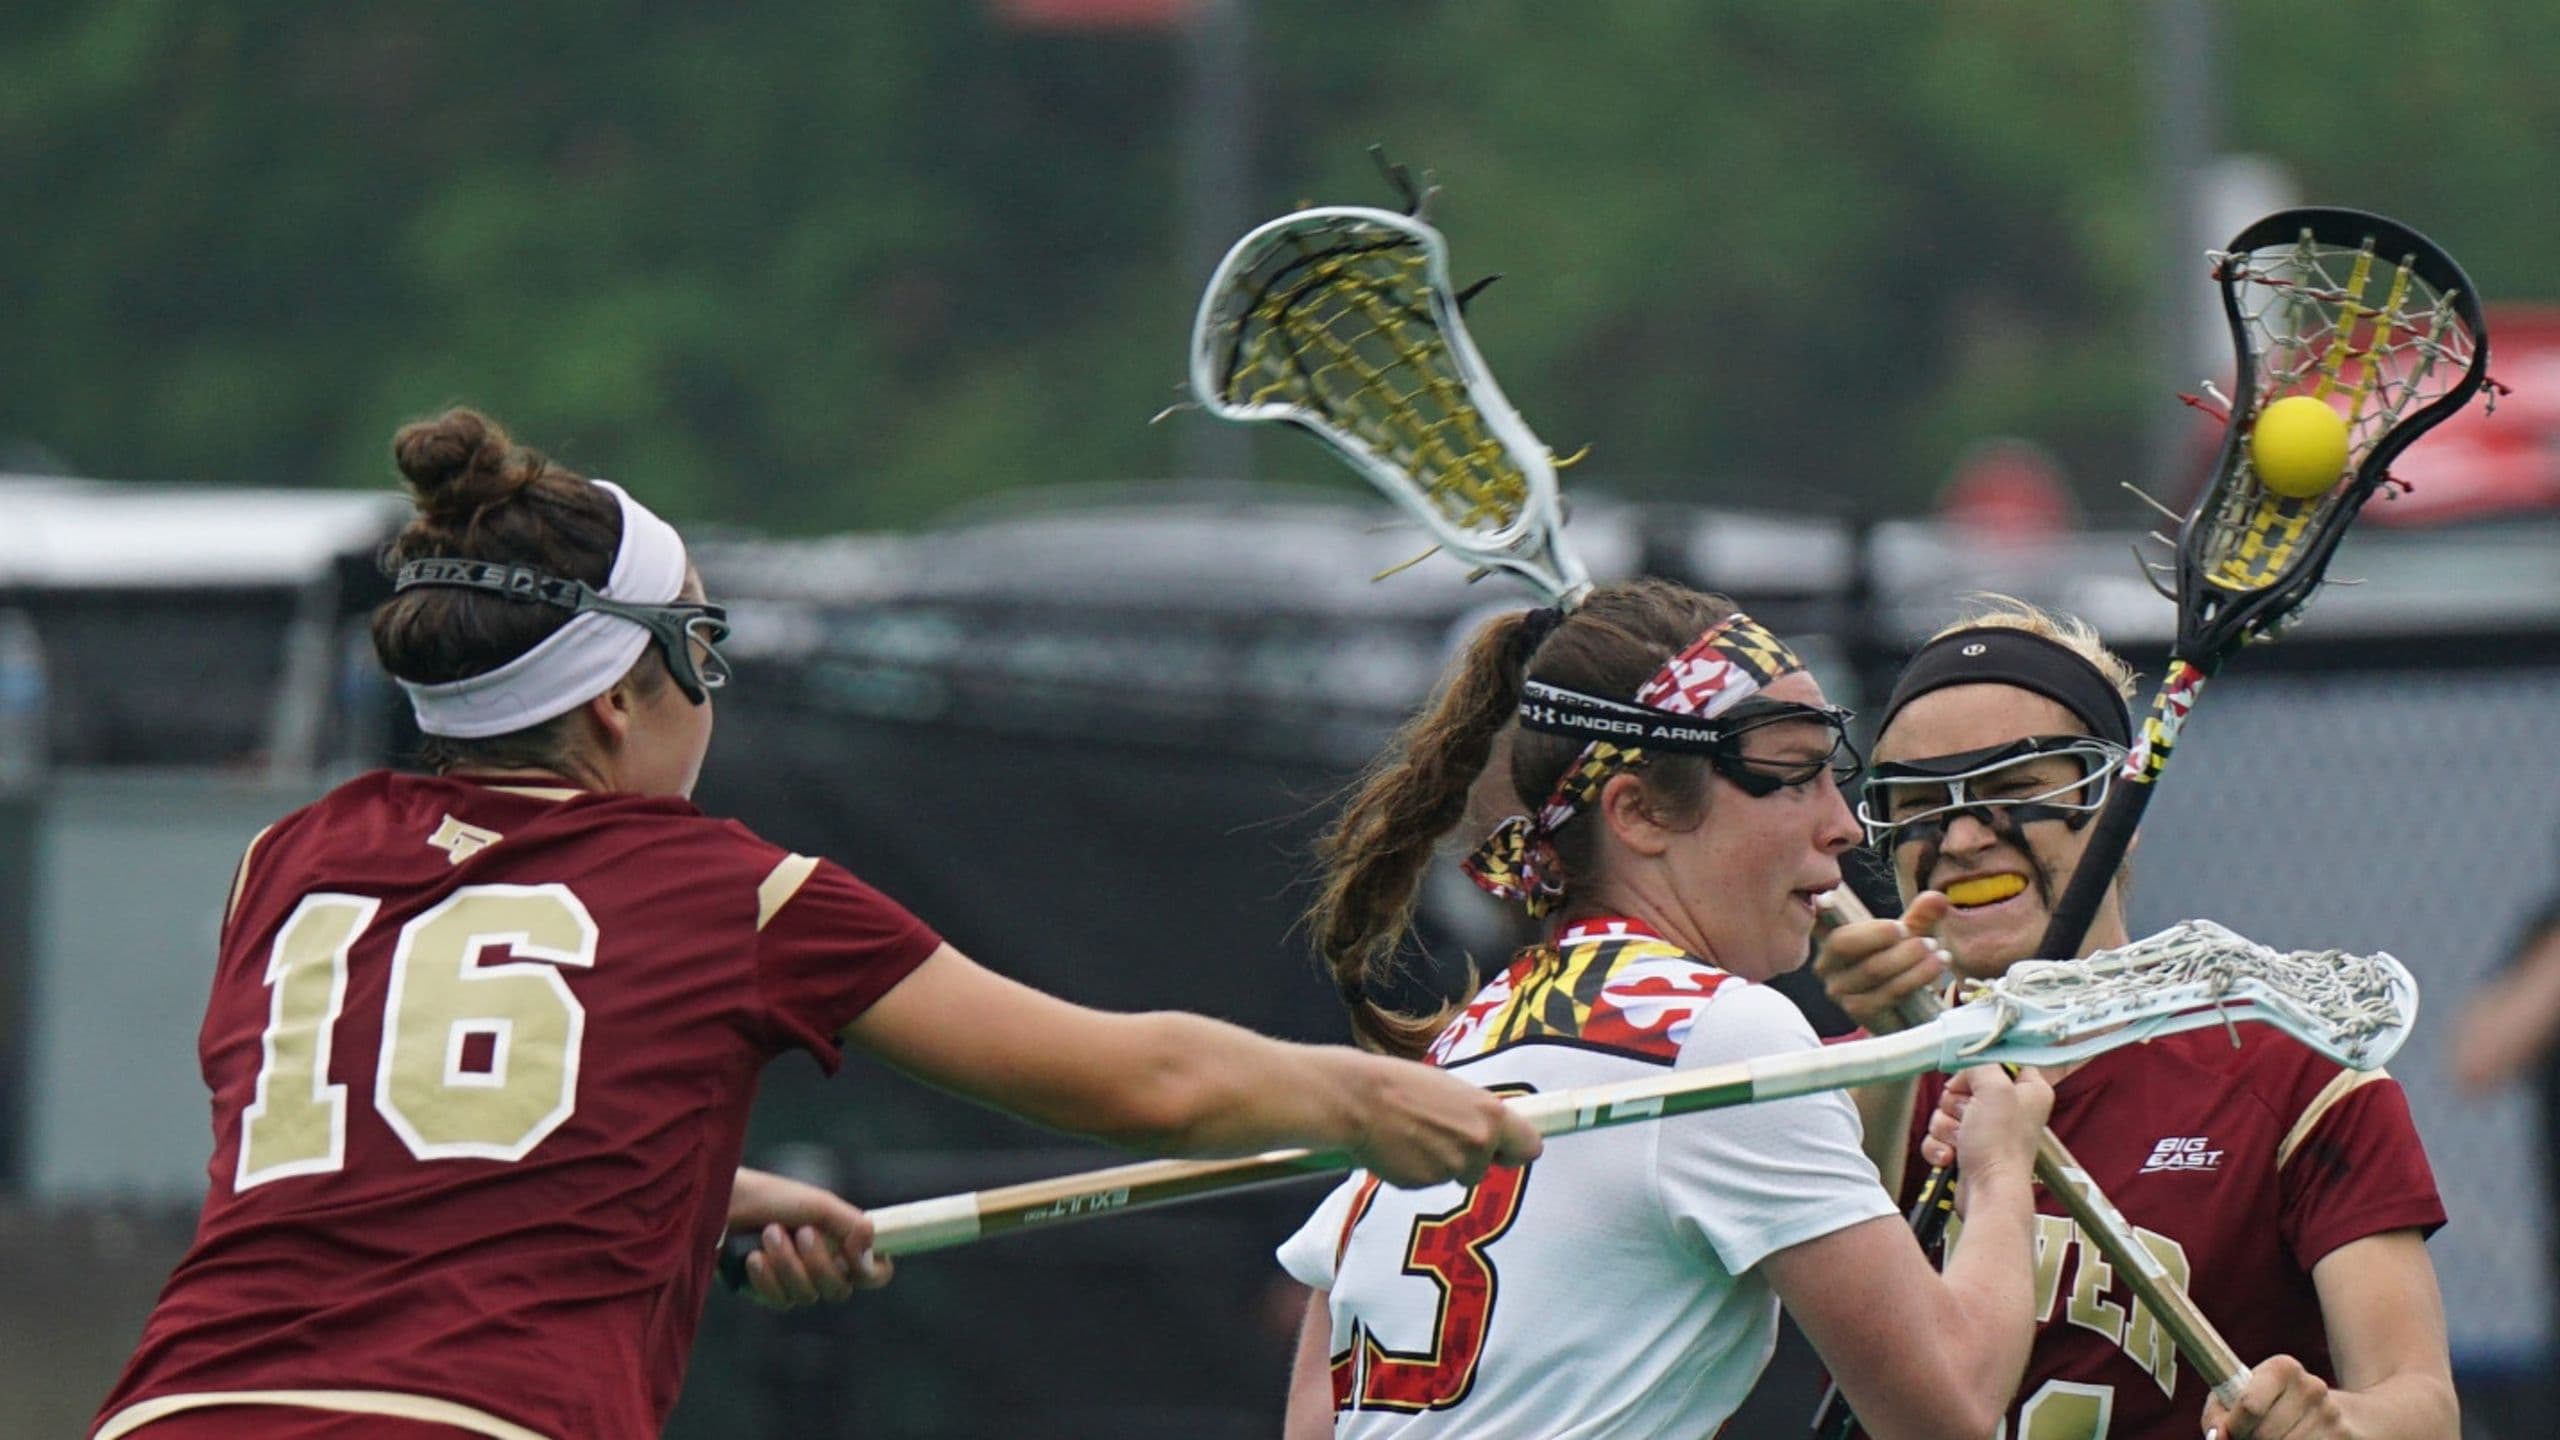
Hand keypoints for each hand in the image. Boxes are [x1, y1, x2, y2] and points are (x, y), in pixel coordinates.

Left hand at [725, 1167, 892, 1309]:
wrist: (723, 1203)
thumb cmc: (771, 1197)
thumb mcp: (819, 1205)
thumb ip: (852, 1227)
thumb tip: (873, 1254)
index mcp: (840, 1243)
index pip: (873, 1274)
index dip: (872, 1272)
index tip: (856, 1257)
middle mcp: (821, 1266)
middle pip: (840, 1291)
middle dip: (818, 1262)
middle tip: (800, 1231)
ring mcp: (794, 1282)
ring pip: (807, 1296)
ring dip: (787, 1264)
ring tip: (768, 1234)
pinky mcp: (766, 1292)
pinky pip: (779, 1301)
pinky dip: (767, 1278)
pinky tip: (753, 1258)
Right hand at [1347, 1055, 1542, 1188]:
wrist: (1357, 1099)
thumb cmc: (1400, 1084)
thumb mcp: (1451, 1089)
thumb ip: (1475, 1113)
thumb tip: (1486, 1127)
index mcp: (1490, 1113)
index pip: (1530, 1147)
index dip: (1514, 1149)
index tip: (1504, 1149)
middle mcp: (1478, 1142)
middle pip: (1488, 1165)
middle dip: (1471, 1159)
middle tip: (1443, 1138)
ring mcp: (1452, 1166)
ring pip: (1455, 1173)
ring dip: (1439, 1162)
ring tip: (1412, 1134)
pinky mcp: (1425, 1182)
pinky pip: (1428, 1180)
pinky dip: (1416, 1169)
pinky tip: (1399, 1147)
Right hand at [1814, 891, 1953, 1030]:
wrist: (1898, 1008)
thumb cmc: (1894, 962)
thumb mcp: (1905, 936)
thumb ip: (1918, 916)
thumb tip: (1938, 898)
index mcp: (1829, 938)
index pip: (1830, 926)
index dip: (1851, 922)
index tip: (1898, 927)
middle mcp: (1826, 965)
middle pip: (1849, 947)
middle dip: (1890, 940)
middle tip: (1927, 942)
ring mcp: (1839, 991)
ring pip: (1872, 971)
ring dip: (1910, 962)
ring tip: (1939, 955)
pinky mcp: (1857, 1012)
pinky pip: (1886, 995)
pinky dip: (1914, 980)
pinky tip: (1934, 970)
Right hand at [1921, 1063, 2050, 1199]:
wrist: (1989, 1193)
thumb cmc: (2001, 1147)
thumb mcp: (1994, 1089)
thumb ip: (1979, 1065)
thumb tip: (1964, 1062)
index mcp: (2029, 1090)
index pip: (2001, 1060)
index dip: (1980, 1067)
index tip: (1972, 1076)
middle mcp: (2011, 1108)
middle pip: (1966, 1085)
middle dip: (1956, 1102)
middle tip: (1968, 1116)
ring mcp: (1988, 1129)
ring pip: (1948, 1110)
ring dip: (1946, 1126)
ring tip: (1961, 1140)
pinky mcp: (1968, 1148)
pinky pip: (1940, 1134)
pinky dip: (1940, 1145)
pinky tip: (1951, 1155)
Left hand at [2201, 1353, 2344, 1438]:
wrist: (2339, 1412)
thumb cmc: (2270, 1403)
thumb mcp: (2242, 1396)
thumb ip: (2219, 1414)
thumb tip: (2216, 1436)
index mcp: (2282, 1368)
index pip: (2249, 1406)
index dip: (2233, 1428)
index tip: (2229, 1432)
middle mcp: (2311, 1387)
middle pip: (2264, 1435)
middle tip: (2251, 1436)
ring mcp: (2330, 1415)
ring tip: (2275, 1437)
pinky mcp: (2344, 1437)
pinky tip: (2294, 1439)